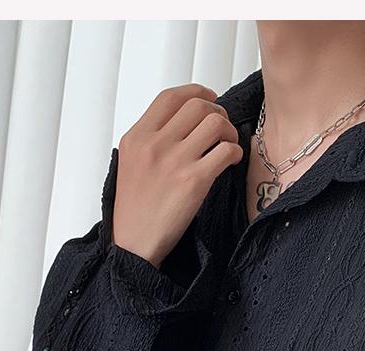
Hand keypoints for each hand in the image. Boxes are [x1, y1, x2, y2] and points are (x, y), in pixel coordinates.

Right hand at [112, 83, 243, 266]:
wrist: (135, 244)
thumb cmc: (135, 209)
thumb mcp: (130, 164)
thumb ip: (149, 140)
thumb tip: (180, 123)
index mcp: (136, 137)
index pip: (170, 97)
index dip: (195, 92)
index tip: (209, 98)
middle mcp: (154, 144)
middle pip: (197, 106)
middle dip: (217, 112)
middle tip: (222, 129)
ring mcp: (175, 161)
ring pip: (215, 123)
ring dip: (229, 131)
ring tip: (227, 146)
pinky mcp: (194, 181)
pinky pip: (226, 151)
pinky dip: (235, 152)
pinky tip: (231, 162)